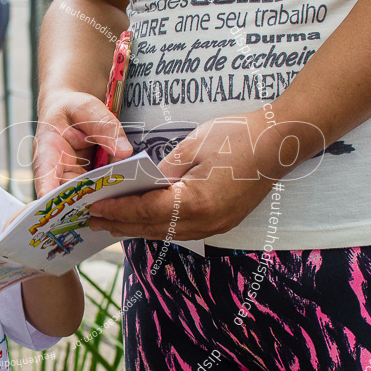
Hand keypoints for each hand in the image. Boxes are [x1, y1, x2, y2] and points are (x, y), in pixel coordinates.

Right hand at [33, 89, 132, 196]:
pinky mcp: (86, 181)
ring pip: (83, 195)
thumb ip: (104, 127)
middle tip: (104, 206)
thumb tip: (124, 151)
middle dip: (83, 201)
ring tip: (117, 203)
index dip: (49, 192)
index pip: (44, 174)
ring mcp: (71, 178)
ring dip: (99, 199)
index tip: (55, 205)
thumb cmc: (72, 108)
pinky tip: (123, 195)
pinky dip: (108, 192)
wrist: (72, 110)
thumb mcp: (87, 108)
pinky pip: (96, 190)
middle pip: (66, 192)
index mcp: (47, 150)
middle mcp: (56, 170)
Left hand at [88, 110, 321, 239]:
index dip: (115, 211)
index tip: (91, 208)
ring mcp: (216, 226)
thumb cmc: (236, 137)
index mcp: (194, 203)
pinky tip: (144, 221)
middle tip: (91, 221)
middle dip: (120, 225)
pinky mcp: (222, 222)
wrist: (279, 142)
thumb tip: (141, 184)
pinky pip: (182, 230)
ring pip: (167, 233)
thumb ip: (162, 170)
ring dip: (138, 229)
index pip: (144, 212)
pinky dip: (159, 226)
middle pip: (152, 228)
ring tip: (111, 224)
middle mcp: (204, 223)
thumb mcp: (190, 147)